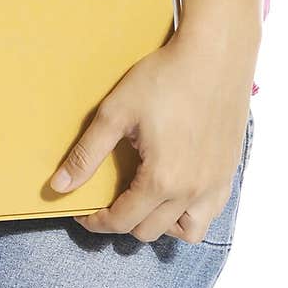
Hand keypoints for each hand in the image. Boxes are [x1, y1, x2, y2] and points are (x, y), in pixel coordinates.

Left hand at [49, 22, 257, 242]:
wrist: (215, 54)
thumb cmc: (166, 77)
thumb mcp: (116, 113)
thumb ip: (87, 155)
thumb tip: (59, 186)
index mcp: (161, 180)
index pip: (121, 221)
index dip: (96, 222)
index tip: (84, 212)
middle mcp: (192, 191)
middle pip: (148, 231)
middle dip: (123, 221)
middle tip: (108, 201)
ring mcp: (215, 184)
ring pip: (186, 232)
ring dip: (160, 224)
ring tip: (144, 201)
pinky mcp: (229, 172)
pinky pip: (210, 213)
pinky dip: (190, 213)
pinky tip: (175, 191)